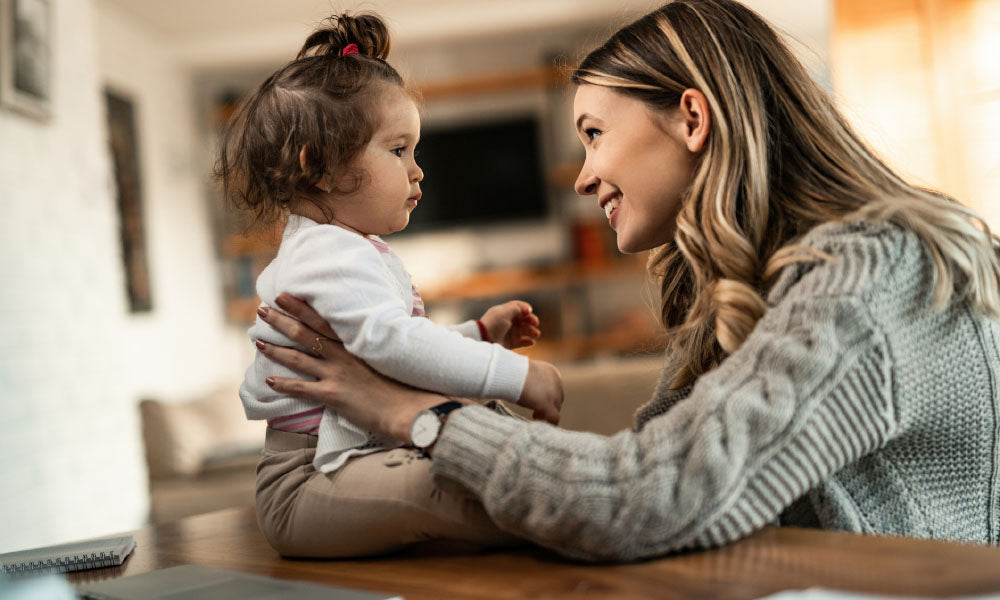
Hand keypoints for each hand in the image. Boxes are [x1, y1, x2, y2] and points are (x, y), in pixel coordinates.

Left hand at [256, 293, 449, 441]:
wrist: (406, 406)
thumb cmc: (402, 382)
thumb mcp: (387, 355)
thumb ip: (373, 344)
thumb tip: (367, 334)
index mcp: (354, 343)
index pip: (322, 319)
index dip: (301, 307)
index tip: (284, 295)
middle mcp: (342, 354)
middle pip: (305, 333)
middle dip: (281, 320)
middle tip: (262, 310)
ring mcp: (336, 374)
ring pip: (298, 358)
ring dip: (275, 349)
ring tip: (258, 340)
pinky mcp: (333, 395)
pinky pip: (302, 388)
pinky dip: (284, 384)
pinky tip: (269, 380)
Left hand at [480, 301, 540, 348]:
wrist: (484, 340)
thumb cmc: (493, 324)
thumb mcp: (504, 312)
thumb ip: (517, 308)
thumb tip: (527, 309)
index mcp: (505, 312)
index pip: (519, 307)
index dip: (526, 308)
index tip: (528, 312)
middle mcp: (508, 321)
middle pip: (524, 318)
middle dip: (531, 320)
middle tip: (535, 323)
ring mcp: (510, 332)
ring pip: (525, 330)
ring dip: (532, 331)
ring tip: (536, 334)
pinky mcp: (510, 343)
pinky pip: (522, 342)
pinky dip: (528, 342)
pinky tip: (531, 342)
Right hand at [517, 360, 562, 424]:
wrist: (512, 373)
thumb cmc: (514, 371)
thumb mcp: (528, 372)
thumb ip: (533, 379)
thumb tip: (526, 385)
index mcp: (552, 373)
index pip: (555, 387)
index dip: (547, 394)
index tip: (537, 398)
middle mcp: (557, 383)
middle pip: (557, 397)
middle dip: (548, 404)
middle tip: (535, 410)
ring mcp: (554, 395)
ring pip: (556, 408)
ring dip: (547, 413)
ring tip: (535, 416)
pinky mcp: (548, 405)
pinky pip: (554, 417)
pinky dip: (550, 422)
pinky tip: (540, 423)